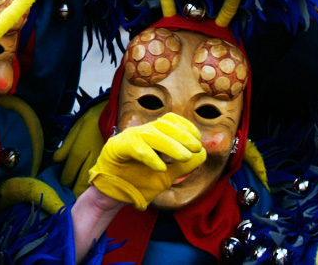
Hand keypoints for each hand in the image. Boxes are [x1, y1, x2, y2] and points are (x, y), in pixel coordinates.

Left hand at [54, 100, 107, 197]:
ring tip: (81, 193)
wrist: (116, 111)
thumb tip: (56, 160)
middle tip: (70, 192)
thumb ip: (66, 145)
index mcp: (82, 146)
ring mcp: (105, 160)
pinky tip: (95, 186)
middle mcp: (93, 155)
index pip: (70, 169)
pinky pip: (104, 177)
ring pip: (95, 182)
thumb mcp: (76, 127)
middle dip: (75, 190)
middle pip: (82, 181)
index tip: (63, 182)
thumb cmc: (93, 118)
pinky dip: (98, 184)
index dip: (65, 178)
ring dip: (86, 189)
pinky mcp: (113, 161)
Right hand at [87, 113, 205, 209]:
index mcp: (152, 134)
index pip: (170, 120)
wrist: (114, 196)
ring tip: (185, 156)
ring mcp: (128, 138)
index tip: (198, 139)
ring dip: (171, 145)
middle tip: (196, 147)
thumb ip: (183, 166)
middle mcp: (141, 132)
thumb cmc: (139, 182)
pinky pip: (135, 147)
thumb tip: (203, 154)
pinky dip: (150, 156)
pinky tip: (161, 167)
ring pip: (151, 134)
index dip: (185, 126)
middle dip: (182, 135)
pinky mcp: (116, 148)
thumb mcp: (167, 176)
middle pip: (163, 125)